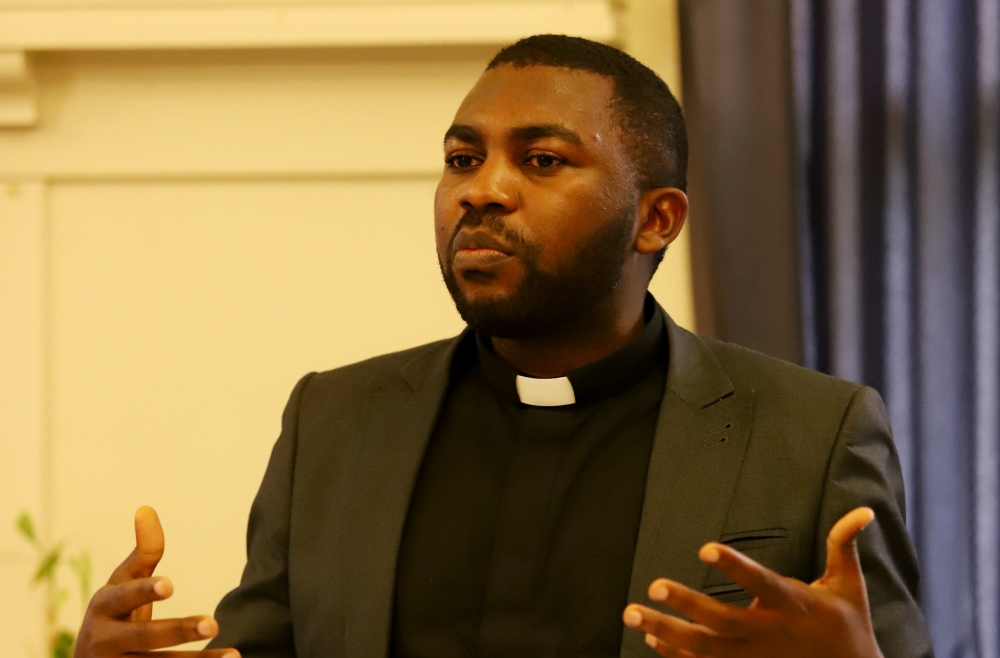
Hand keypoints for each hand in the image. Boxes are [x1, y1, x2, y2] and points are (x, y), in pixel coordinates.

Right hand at [74, 507, 238, 657]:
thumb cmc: (114, 615)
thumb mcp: (121, 585)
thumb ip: (142, 554)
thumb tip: (146, 508)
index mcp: (103, 608)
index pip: (124, 597)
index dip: (145, 592)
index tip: (171, 585)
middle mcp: (104, 641)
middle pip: (145, 638)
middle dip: (179, 630)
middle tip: (214, 623)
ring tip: (235, 656)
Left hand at [623, 507, 884, 657]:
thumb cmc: (848, 629)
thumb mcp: (849, 587)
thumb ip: (844, 546)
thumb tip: (862, 510)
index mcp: (793, 605)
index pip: (761, 581)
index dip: (734, 566)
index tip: (704, 548)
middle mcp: (769, 633)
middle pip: (721, 619)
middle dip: (686, 603)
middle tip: (654, 586)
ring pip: (703, 647)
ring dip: (665, 630)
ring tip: (632, 614)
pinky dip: (675, 654)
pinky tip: (651, 638)